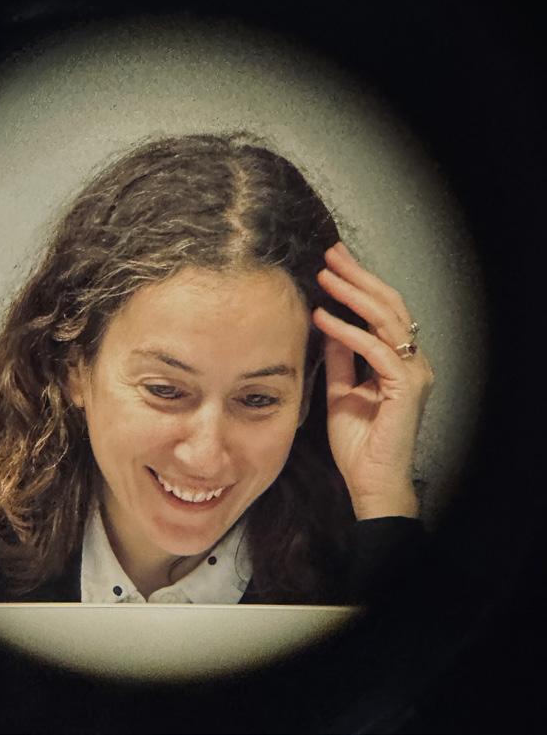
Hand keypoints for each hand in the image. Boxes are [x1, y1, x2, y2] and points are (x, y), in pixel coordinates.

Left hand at [311, 242, 433, 519]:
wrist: (371, 481)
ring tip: (325, 276)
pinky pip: (375, 350)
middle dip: (359, 276)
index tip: (333, 263)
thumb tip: (327, 323)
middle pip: (388, 306)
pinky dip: (348, 331)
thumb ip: (340, 358)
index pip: (382, 312)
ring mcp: (412, 374)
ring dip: (353, 295)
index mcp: (399, 362)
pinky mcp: (405, 388)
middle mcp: (411, 363)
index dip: (360, 284)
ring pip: (386, 320)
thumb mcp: (342, 390)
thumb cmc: (359, 442)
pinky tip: (324, 318)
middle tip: (331, 254)